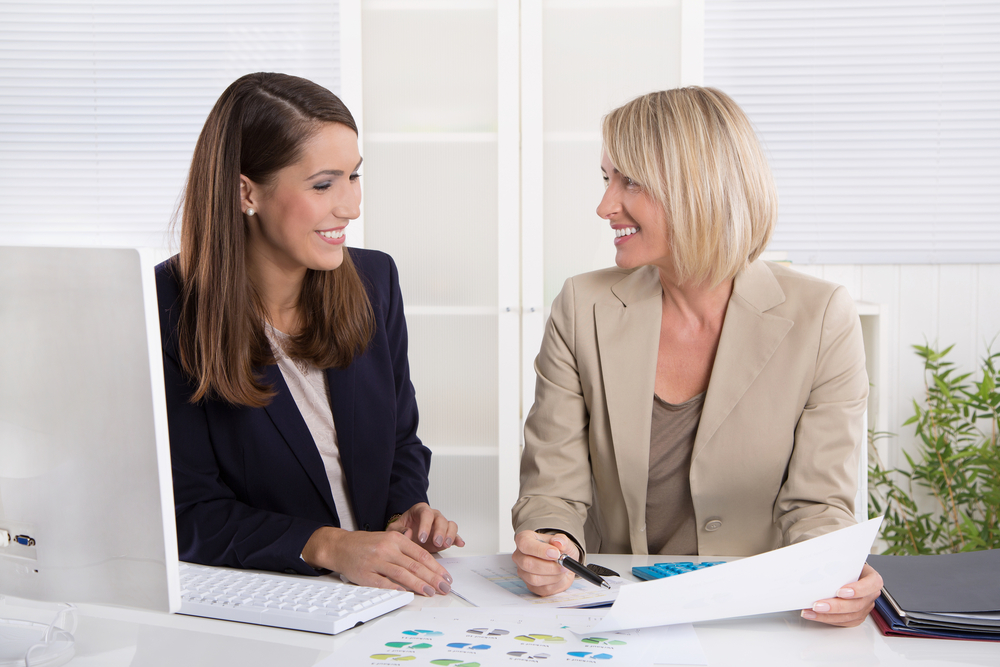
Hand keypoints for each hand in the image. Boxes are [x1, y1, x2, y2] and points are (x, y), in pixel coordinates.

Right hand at [301, 526, 452, 596]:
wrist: (340, 546)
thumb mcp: (388, 537)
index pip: (421, 554)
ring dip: (419, 585)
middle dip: (432, 578)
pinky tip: (407, 594)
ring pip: (402, 574)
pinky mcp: (365, 575)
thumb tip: (427, 561)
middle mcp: (387, 549)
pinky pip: (383, 583)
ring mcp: (376, 562)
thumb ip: (406, 546)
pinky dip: (396, 588)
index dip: (436, 567)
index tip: (445, 576)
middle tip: (444, 587)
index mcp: (395, 539)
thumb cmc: (366, 544)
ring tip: (431, 592)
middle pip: (415, 565)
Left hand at [386, 502, 464, 553]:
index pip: (426, 513)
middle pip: (440, 519)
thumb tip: (408, 532)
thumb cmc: (401, 531)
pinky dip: (457, 539)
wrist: (406, 536)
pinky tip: (459, 544)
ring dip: (449, 535)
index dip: (425, 525)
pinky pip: (455, 534)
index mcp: (420, 510)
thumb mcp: (393, 530)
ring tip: (445, 544)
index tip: (422, 538)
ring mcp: (441, 525)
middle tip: (436, 542)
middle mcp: (433, 515)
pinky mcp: (446, 535)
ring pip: (450, 525)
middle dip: (440, 531)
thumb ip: (398, 530)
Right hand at [512, 530, 579, 596]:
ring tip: (562, 569)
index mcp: (525, 538)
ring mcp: (523, 572)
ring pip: (534, 578)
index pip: (524, 543)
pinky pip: (542, 588)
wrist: (563, 563)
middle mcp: (520, 556)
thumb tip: (558, 542)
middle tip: (563, 564)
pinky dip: (555, 583)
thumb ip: (562, 540)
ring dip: (553, 575)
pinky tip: (559, 576)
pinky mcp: (530, 586)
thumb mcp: (564, 541)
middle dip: (549, 566)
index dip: (540, 550)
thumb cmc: (559, 550)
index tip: (555, 553)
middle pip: (527, 563)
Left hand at [801, 563, 882, 626]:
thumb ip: (837, 562)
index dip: (858, 589)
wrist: (845, 571)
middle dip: (836, 606)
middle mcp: (870, 595)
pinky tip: (814, 615)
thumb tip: (816, 564)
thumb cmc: (845, 566)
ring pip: (849, 616)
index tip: (840, 591)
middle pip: (857, 604)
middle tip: (818, 605)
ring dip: (828, 616)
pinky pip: (843, 622)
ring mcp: (864, 607)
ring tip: (811, 611)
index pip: (871, 584)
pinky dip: (827, 619)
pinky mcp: (856, 616)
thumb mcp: (844, 560)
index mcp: (872, 578)